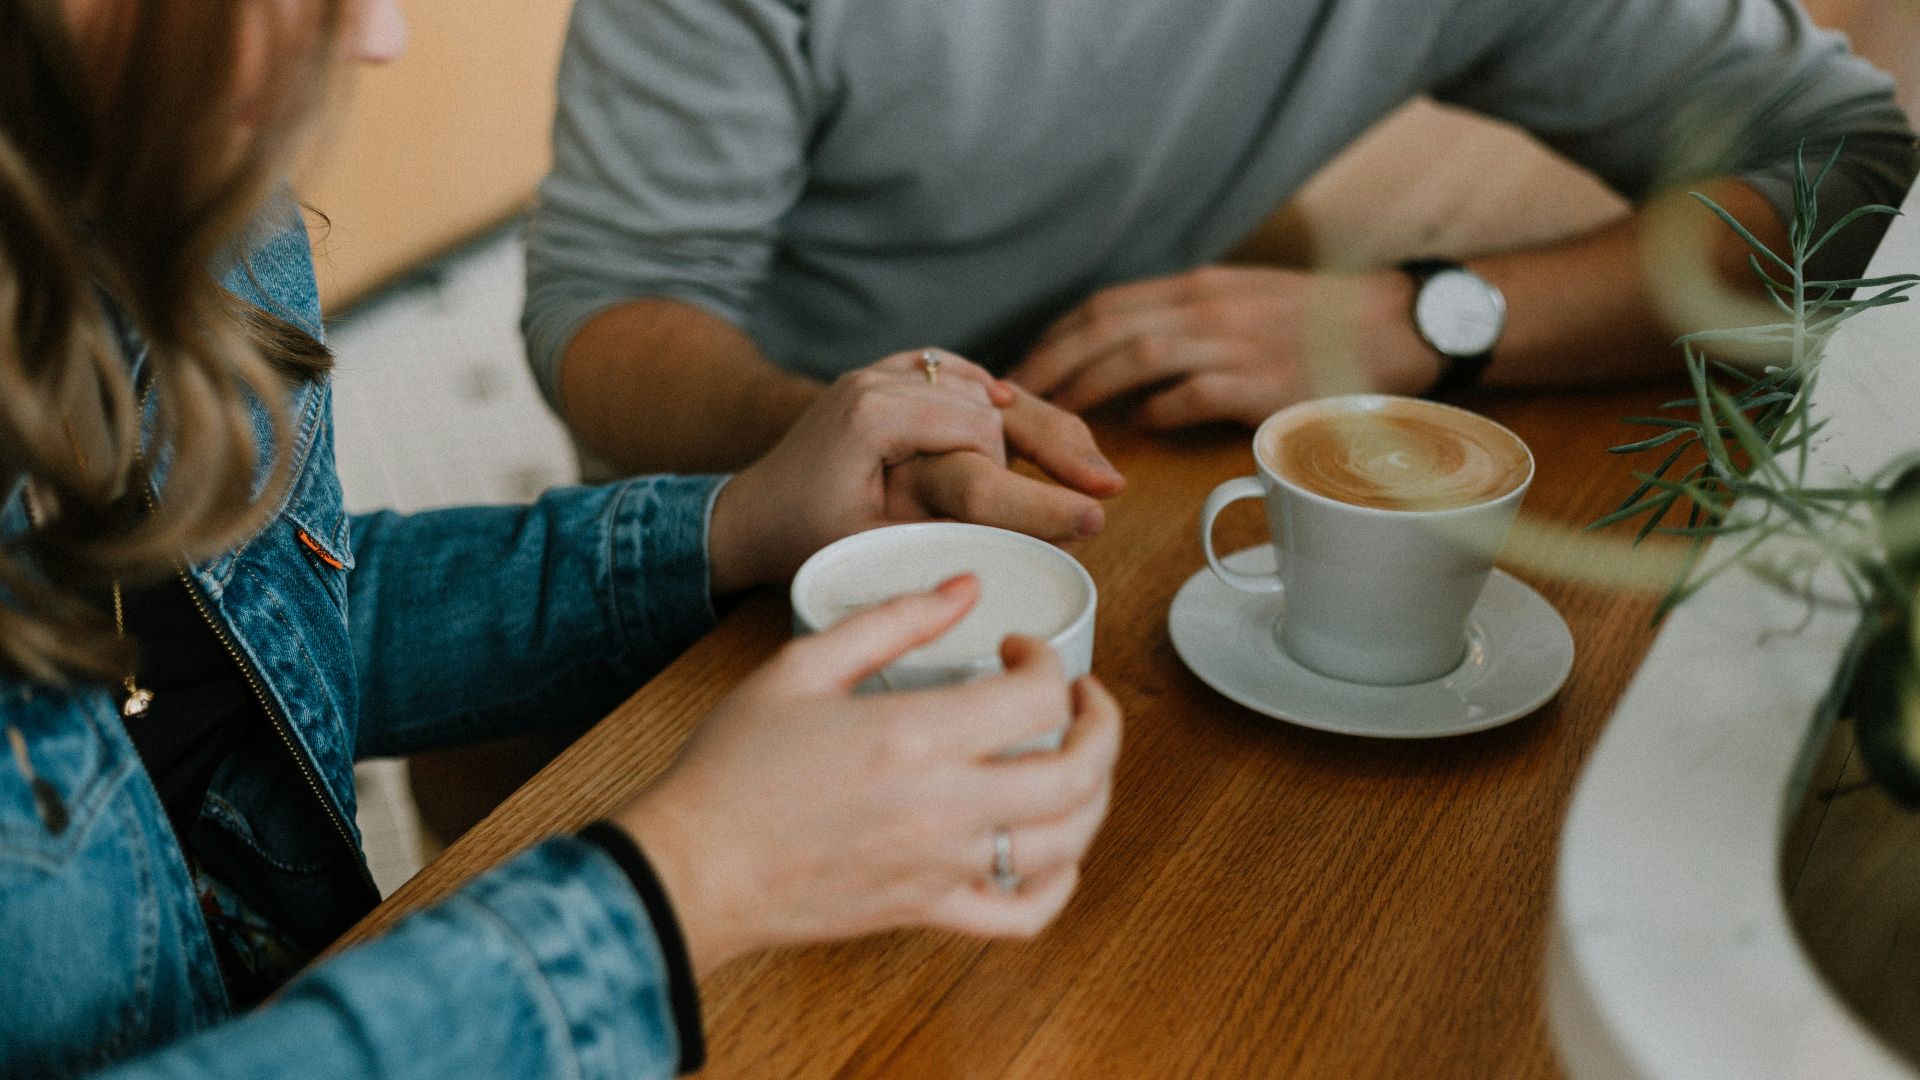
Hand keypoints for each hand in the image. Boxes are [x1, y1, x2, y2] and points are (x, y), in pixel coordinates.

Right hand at [614, 576, 1123, 974]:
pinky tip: (1052, 849)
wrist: (693, 866)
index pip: (1038, 696)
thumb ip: (892, 620)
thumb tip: (964, 588)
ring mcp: (942, 867)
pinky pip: (1025, 915)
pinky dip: (1060, 883)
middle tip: (1081, 698)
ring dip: (1096, 794)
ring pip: (1069, 842)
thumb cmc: (734, 767)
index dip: (1047, 659)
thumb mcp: (802, 665)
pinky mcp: (929, 912)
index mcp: (914, 737)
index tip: (1019, 648)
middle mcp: (943, 807)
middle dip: (1102, 724)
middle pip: (1080, 773)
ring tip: (1078, 760)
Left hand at [710, 350, 1122, 592]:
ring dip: (1032, 422)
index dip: (1030, 478)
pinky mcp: (886, 377)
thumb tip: (1027, 542)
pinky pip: (955, 375)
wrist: (748, 512)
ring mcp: (882, 371)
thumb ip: (944, 530)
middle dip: (1054, 443)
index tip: (1085, 513)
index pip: (980, 432)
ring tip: (1088, 464)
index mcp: (875, 412)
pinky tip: (1028, 414)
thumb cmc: (802, 538)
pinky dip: (993, 395)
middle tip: (1109, 485)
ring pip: (980, 385)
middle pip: (991, 401)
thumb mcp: (874, 544)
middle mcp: (880, 377)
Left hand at [1009, 266, 1441, 429]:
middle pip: (1106, 326)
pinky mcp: (1264, 382)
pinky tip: (1136, 430)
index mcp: (1198, 288)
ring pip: (1137, 355)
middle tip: (1015, 401)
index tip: (1023, 367)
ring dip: (1088, 388)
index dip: (1056, 337)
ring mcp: (1236, 342)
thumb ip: (1188, 321)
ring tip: (1057, 419)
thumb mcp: (1244, 301)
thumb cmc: (1320, 323)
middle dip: (1052, 363)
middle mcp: (1208, 307)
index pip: (1106, 305)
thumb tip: (1128, 359)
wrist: (1399, 325)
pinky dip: (1157, 411)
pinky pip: (1192, 394)